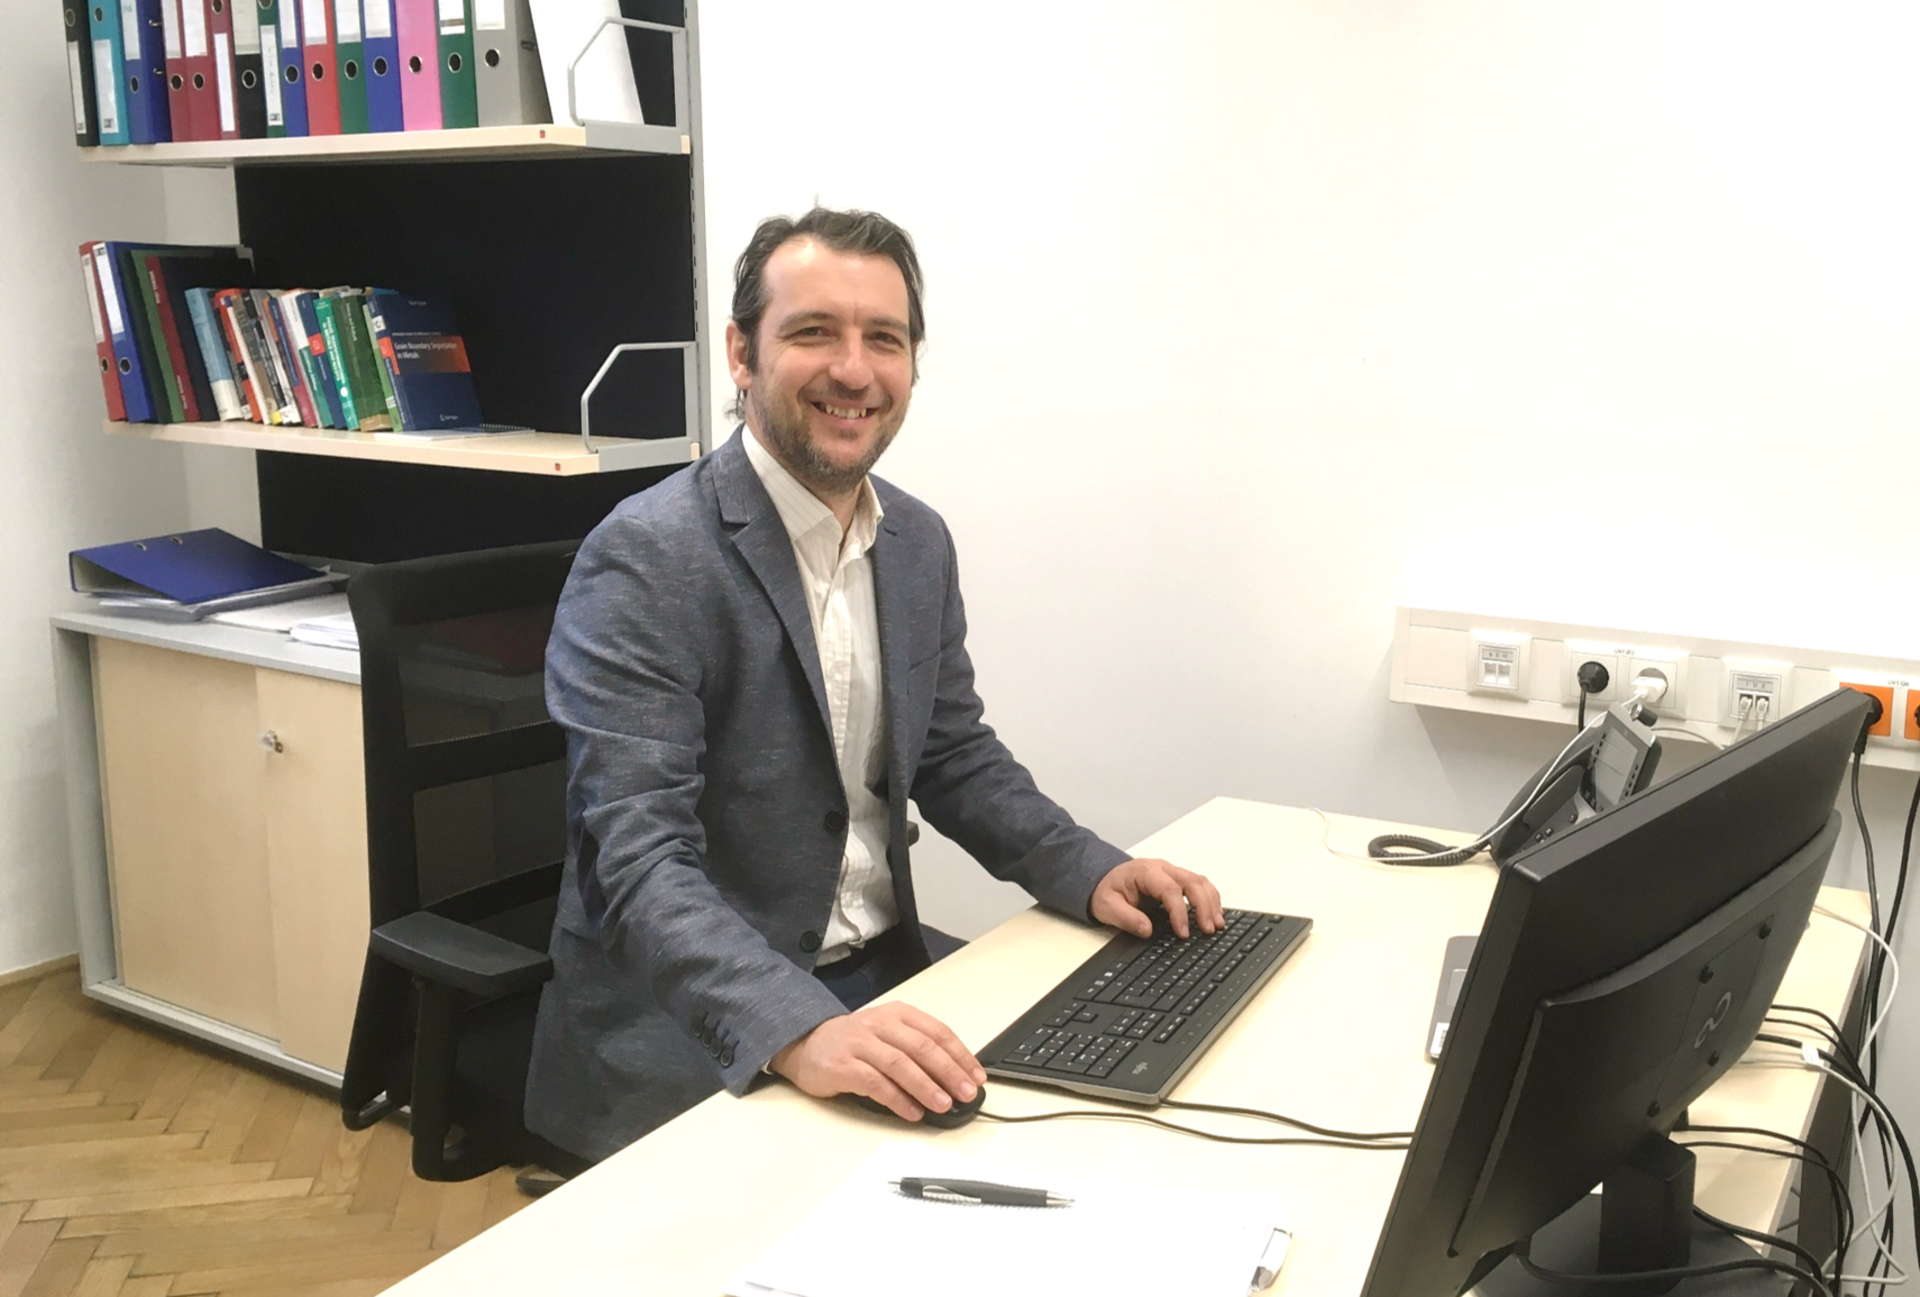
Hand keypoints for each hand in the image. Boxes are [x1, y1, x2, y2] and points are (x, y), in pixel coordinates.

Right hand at [769, 1001, 985, 1121]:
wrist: (806, 1044)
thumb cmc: (855, 1043)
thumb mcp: (888, 1035)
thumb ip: (917, 1050)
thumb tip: (955, 1079)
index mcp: (897, 1014)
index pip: (936, 1032)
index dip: (960, 1054)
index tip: (977, 1076)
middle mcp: (880, 1025)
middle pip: (921, 1047)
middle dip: (949, 1071)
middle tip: (967, 1092)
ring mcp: (860, 1044)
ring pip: (900, 1064)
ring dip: (926, 1086)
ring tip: (945, 1104)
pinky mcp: (842, 1065)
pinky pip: (875, 1083)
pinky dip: (897, 1099)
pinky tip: (913, 1112)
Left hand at [1090, 857, 1224, 938]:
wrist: (1103, 878)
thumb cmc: (1106, 890)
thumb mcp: (1107, 907)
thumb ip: (1126, 918)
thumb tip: (1147, 930)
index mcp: (1145, 872)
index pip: (1170, 890)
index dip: (1179, 912)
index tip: (1183, 933)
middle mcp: (1162, 868)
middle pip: (1191, 882)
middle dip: (1203, 906)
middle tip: (1208, 929)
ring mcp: (1172, 872)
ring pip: (1199, 881)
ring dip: (1211, 902)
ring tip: (1217, 924)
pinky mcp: (1177, 879)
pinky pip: (1199, 884)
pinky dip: (1210, 898)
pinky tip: (1214, 914)